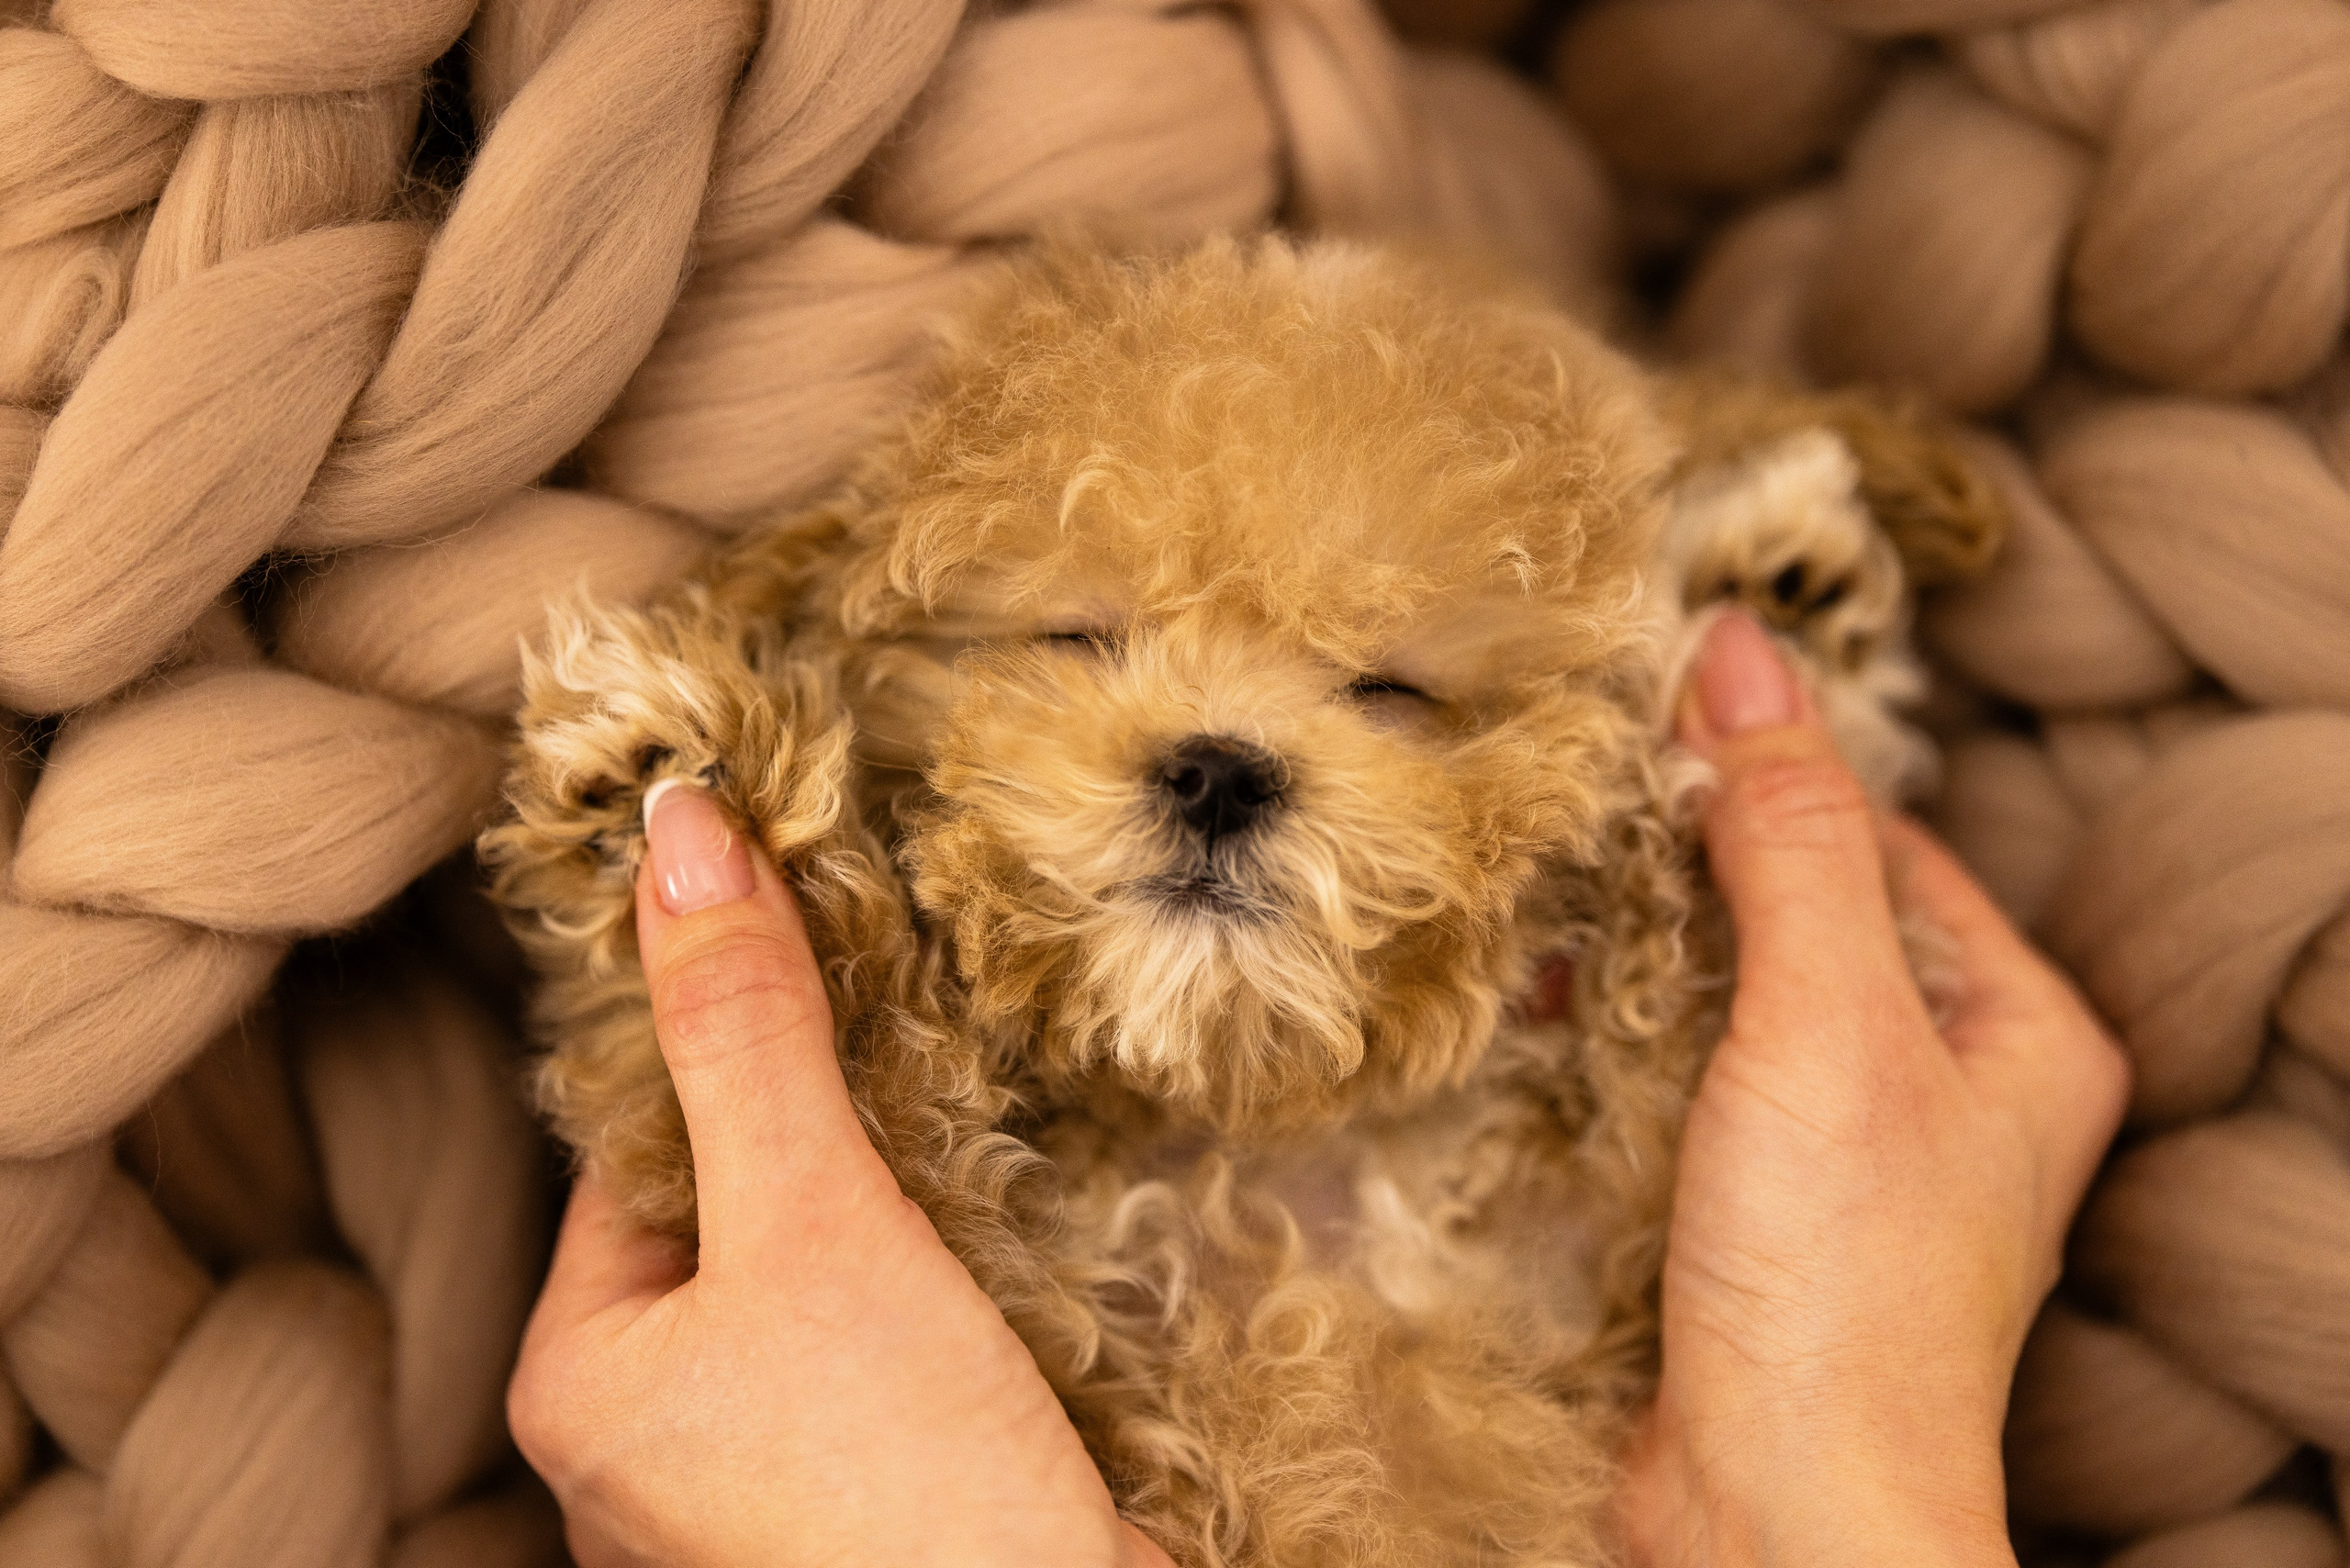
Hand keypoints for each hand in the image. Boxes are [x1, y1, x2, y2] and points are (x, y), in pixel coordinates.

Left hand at [507, 781, 1174, 1567]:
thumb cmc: (897, 1484)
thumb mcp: (813, 1225)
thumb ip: (748, 1036)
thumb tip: (680, 835)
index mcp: (582, 1381)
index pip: (633, 1155)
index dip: (721, 1047)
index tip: (805, 949)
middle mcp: (649, 1444)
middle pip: (732, 1217)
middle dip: (823, 1136)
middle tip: (906, 1039)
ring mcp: (759, 1482)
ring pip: (819, 1284)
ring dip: (893, 1213)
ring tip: (963, 1143)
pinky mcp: (871, 1499)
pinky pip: (886, 1355)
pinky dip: (940, 1295)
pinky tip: (998, 1260)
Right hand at [1619, 610, 2129, 1567]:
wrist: (1775, 1512)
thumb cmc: (1844, 1284)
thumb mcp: (1827, 1021)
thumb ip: (1788, 835)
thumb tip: (1742, 650)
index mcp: (2014, 1029)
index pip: (1879, 838)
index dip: (1765, 773)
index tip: (1645, 715)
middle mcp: (1938, 1086)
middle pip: (1795, 911)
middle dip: (1681, 865)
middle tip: (1572, 804)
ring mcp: (1836, 1153)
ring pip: (1722, 995)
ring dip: (1632, 951)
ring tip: (1536, 905)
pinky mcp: (1744, 1209)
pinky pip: (1674, 1077)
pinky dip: (1609, 1036)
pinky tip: (1537, 1008)